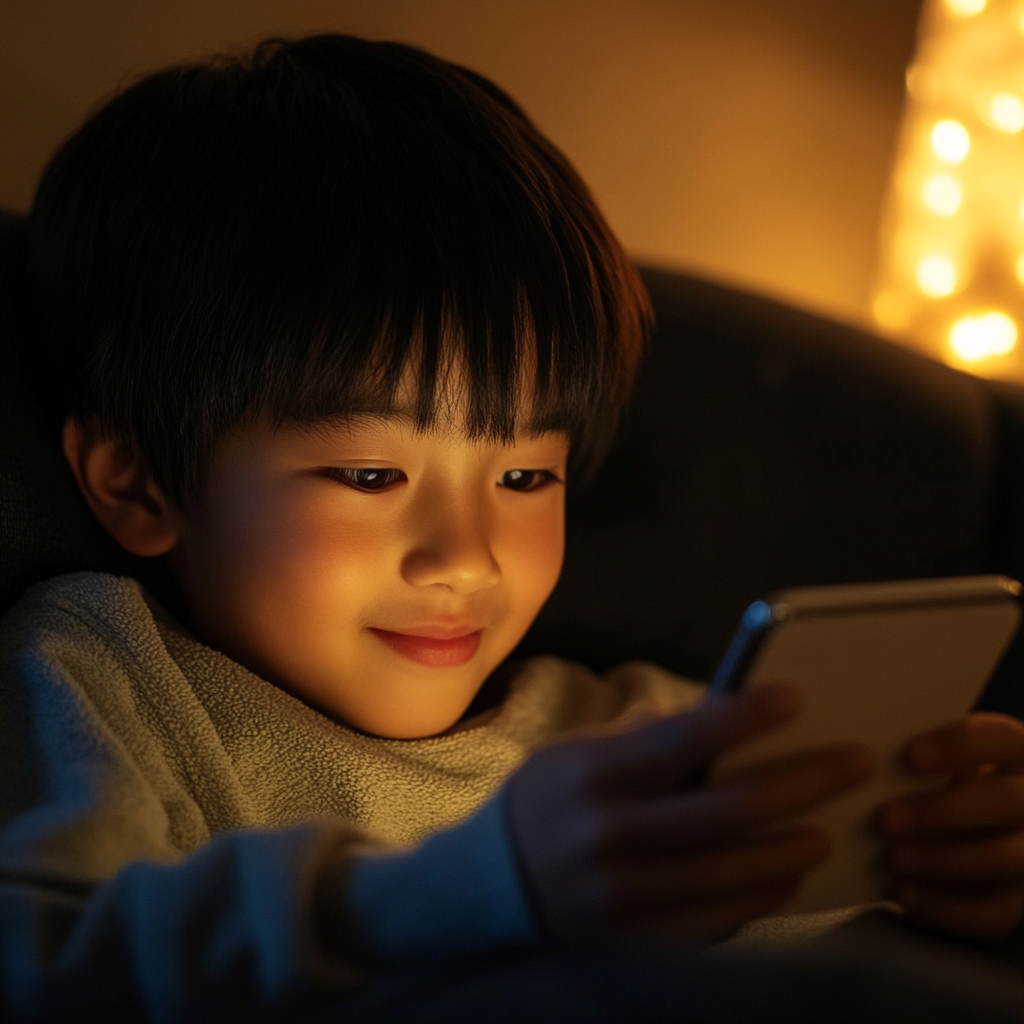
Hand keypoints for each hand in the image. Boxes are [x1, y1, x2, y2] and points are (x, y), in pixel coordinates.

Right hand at [505, 685, 874, 944]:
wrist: (485, 889)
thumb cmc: (544, 803)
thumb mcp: (574, 753)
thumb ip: (641, 738)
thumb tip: (721, 716)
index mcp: (591, 774)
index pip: (683, 737)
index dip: (746, 715)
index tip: (796, 698)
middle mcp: (607, 834)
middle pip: (730, 807)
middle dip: (805, 779)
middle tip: (854, 761)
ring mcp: (621, 895)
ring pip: (734, 870)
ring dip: (794, 845)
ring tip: (829, 825)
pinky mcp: (633, 941)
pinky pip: (717, 919)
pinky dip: (762, 895)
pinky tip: (788, 873)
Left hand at [879, 712, 1023, 938]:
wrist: (945, 830)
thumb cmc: (922, 777)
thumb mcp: (925, 757)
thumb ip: (906, 750)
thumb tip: (858, 749)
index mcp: (1014, 752)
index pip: (1001, 739)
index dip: (959, 746)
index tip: (908, 755)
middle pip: (1005, 801)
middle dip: (943, 811)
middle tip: (884, 818)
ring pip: (1003, 859)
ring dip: (942, 859)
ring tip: (890, 858)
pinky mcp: (1013, 902)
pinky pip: (992, 913)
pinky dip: (945, 906)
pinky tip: (902, 893)